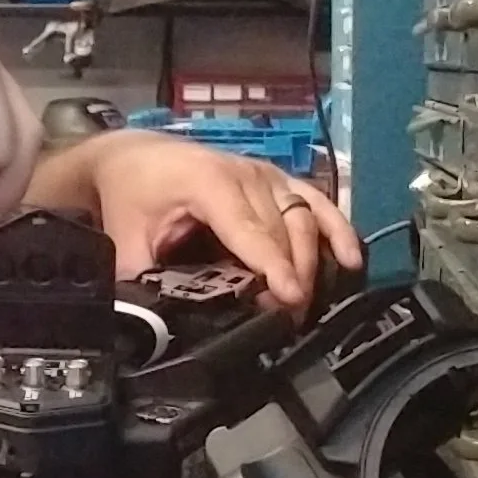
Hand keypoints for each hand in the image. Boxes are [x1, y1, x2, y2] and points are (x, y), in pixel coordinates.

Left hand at [26, 129, 362, 315]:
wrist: (132, 155)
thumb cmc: (130, 194)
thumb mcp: (125, 240)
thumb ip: (142, 279)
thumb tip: (154, 322)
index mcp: (209, 183)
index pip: (250, 229)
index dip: (273, 266)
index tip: (289, 298)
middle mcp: (245, 173)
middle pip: (284, 230)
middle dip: (292, 276)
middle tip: (288, 320)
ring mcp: (265, 174)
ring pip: (304, 219)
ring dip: (312, 262)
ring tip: (307, 303)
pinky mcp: (276, 178)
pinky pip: (316, 201)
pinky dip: (337, 228)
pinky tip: (351, 259)